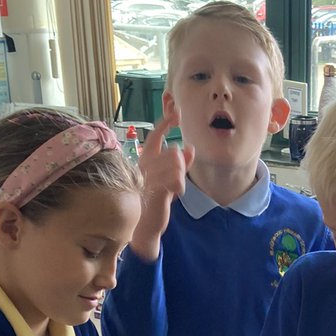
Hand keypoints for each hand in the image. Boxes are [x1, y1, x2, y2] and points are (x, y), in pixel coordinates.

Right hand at [130, 110, 195, 259]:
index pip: (156, 135)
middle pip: (172, 151)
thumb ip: (182, 163)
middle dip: (181, 163)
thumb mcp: (172, 178)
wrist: (147, 223)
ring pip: (175, 163)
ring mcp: (149, 177)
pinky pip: (174, 179)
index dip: (166, 122)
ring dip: (180, 176)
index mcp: (147, 159)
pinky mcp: (155, 190)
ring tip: (176, 189)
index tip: (177, 112)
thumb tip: (191, 147)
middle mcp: (145, 165)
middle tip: (179, 176)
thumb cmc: (158, 199)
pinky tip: (177, 193)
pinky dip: (180, 185)